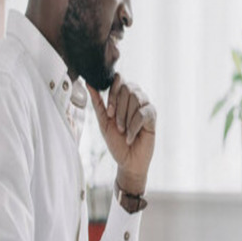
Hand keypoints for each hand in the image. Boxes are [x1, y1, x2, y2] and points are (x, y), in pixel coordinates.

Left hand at [88, 75, 155, 193]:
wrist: (127, 161)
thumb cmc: (116, 141)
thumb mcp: (103, 121)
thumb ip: (97, 102)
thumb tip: (89, 83)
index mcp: (123, 97)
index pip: (119, 80)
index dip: (112, 93)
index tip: (109, 112)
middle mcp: (136, 98)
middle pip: (128, 87)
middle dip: (118, 107)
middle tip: (117, 124)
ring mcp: (146, 106)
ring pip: (136, 98)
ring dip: (125, 117)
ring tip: (123, 130)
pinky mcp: (153, 116)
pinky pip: (143, 113)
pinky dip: (133, 126)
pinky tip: (131, 136)